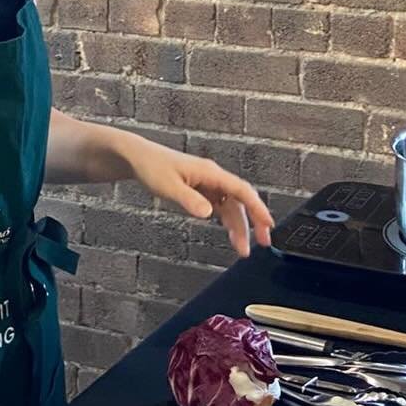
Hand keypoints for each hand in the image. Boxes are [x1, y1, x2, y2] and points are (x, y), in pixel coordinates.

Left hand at [126, 139, 272, 257]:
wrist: (138, 157)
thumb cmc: (152, 168)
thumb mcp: (168, 186)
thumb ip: (189, 200)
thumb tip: (209, 213)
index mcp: (210, 173)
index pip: (241, 190)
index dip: (257, 207)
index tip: (267, 224)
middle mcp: (213, 176)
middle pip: (240, 200)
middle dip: (253, 221)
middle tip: (263, 243)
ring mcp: (208, 183)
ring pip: (231, 205)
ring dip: (239, 225)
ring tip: (242, 248)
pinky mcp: (201, 189)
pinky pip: (220, 205)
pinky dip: (227, 220)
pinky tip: (229, 233)